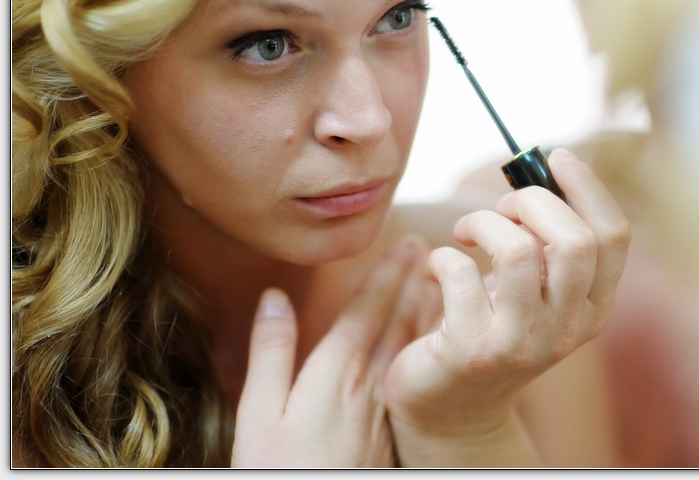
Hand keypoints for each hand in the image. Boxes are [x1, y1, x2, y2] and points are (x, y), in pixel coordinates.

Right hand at [230, 237, 434, 467]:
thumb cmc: (279, 470)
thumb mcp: (258, 413)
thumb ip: (270, 353)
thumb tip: (274, 298)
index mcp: (334, 375)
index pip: (366, 311)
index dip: (386, 275)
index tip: (406, 244)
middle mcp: (368, 387)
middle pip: (396, 323)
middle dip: (412, 281)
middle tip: (428, 248)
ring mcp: (385, 411)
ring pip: (410, 347)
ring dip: (424, 310)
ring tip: (438, 281)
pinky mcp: (392, 433)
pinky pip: (414, 374)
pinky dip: (423, 348)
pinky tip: (432, 339)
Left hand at [383, 148, 630, 464]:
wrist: (452, 409)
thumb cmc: (492, 327)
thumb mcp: (536, 292)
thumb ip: (548, 244)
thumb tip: (539, 174)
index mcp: (592, 307)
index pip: (613, 236)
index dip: (587, 186)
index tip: (555, 157)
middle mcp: (567, 329)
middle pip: (574, 240)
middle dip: (532, 201)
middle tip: (501, 205)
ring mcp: (521, 343)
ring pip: (516, 250)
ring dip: (482, 222)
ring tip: (465, 232)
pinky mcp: (471, 351)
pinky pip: (459, 274)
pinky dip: (442, 256)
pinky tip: (437, 269)